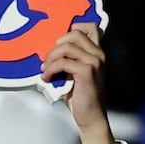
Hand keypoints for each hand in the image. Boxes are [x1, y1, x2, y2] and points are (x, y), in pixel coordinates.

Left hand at [42, 23, 111, 143]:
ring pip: (66, 46)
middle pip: (74, 33)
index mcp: (97, 52)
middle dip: (55, 46)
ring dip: (50, 58)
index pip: (90, 27)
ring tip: (45, 70)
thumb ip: (70, 59)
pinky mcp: (87, 72)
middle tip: (47, 61)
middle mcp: (98, 54)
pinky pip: (63, 62)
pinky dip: (50, 69)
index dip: (72, 28)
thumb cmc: (81, 96)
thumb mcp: (75, 73)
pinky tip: (47, 78)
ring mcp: (94, 62)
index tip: (58, 44)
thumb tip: (49, 51)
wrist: (91, 117)